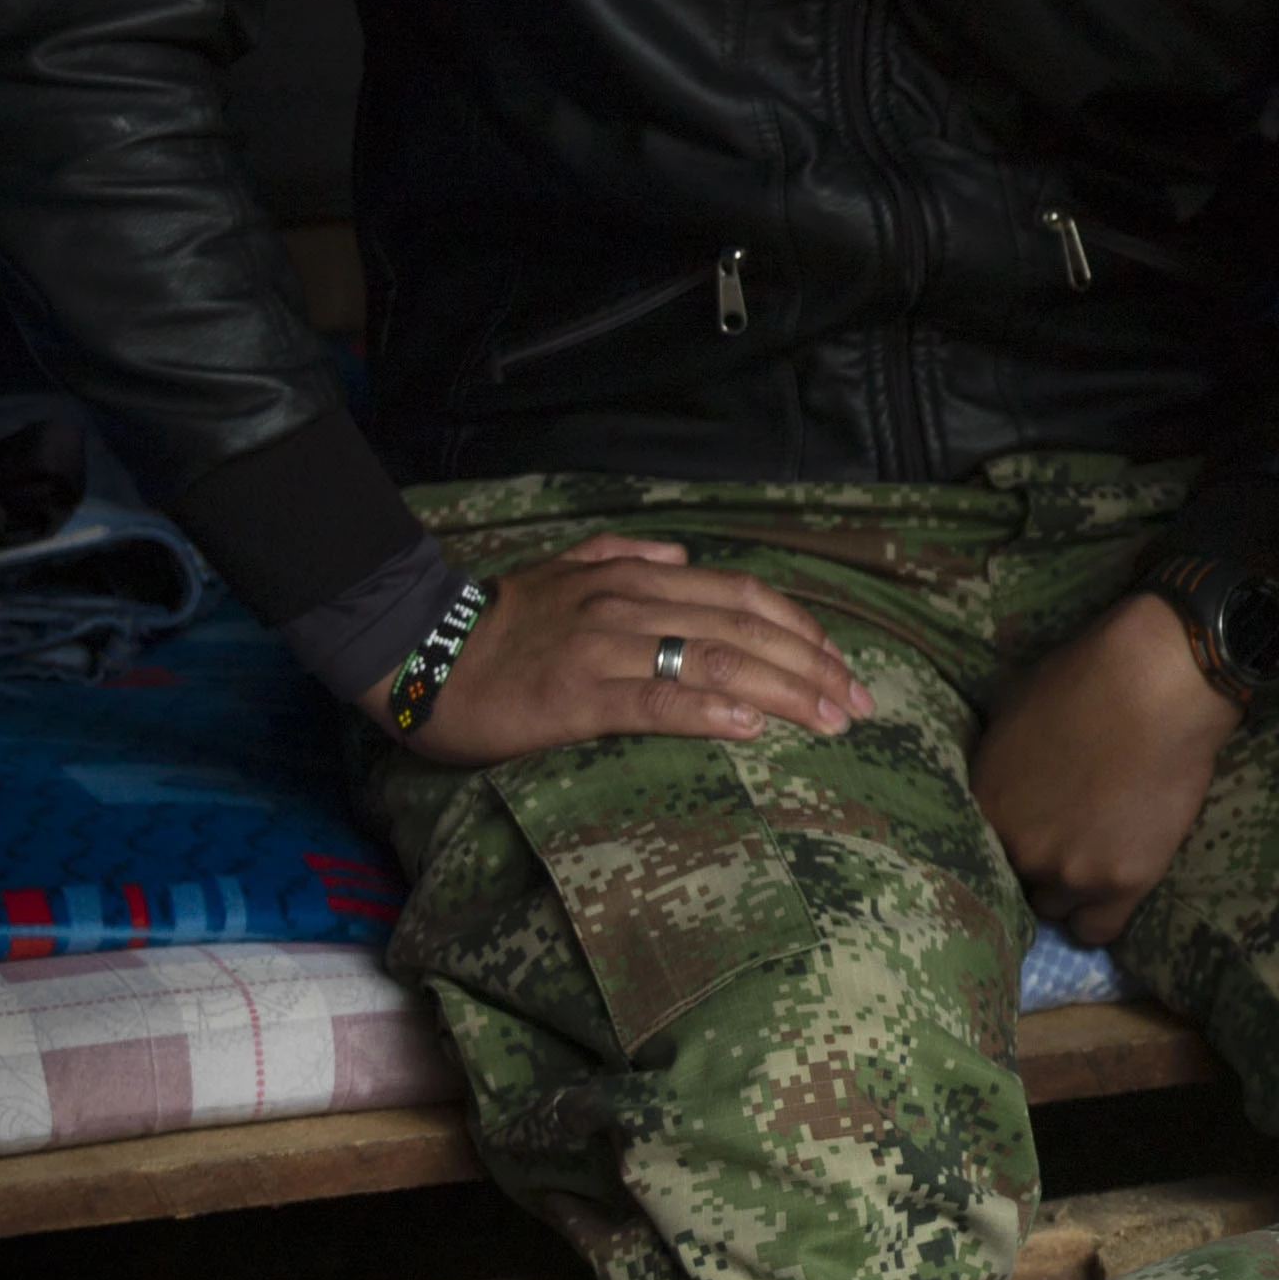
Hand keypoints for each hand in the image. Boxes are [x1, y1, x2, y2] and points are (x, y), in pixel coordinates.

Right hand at [396, 535, 875, 766]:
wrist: (418, 651)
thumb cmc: (496, 622)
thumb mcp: (562, 569)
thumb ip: (621, 554)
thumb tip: (678, 556)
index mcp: (634, 575)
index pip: (744, 595)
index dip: (804, 630)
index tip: (844, 666)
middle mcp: (630, 602)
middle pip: (747, 629)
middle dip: (815, 667)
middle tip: (860, 706)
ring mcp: (606, 647)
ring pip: (718, 660)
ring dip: (786, 692)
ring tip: (830, 721)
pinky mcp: (578, 695)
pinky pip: (657, 699)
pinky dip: (712, 709)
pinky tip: (752, 725)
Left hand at [972, 590, 1241, 939]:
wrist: (1158, 684)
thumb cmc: (1083, 678)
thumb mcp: (1011, 712)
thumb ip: (997, 767)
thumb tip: (1000, 786)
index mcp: (982, 804)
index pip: (974, 851)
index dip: (1003, 841)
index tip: (1023, 832)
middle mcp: (1017, 848)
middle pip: (1013, 883)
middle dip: (1033, 864)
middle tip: (1063, 838)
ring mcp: (1070, 871)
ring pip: (1053, 908)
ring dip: (1067, 889)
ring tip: (1092, 857)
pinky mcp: (1123, 882)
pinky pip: (1096, 930)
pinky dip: (1097, 915)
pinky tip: (1108, 887)